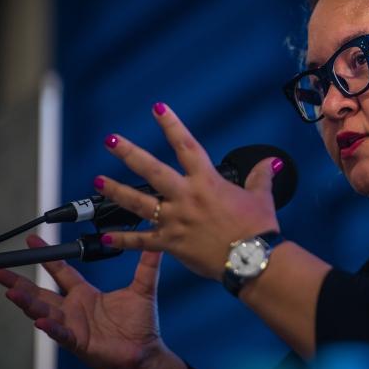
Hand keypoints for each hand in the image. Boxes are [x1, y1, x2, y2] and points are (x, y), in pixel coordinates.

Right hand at [0, 234, 186, 368]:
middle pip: (40, 292)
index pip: (61, 272)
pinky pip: (61, 334)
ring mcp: (73, 326)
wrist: (146, 353)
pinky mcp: (79, 342)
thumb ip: (147, 265)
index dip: (48, 257)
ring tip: (11, 292)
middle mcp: (74, 309)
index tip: (33, 241)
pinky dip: (51, 328)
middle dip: (19, 282)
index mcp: (86, 294)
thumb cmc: (141, 325)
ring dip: (27, 303)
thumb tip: (155, 242)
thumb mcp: (143, 288)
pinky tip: (40, 321)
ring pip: (44, 312)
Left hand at [95, 103, 281, 280]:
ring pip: (138, 202)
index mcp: (207, 182)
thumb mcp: (262, 197)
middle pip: (151, 170)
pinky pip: (141, 242)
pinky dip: (123, 241)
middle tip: (110, 141)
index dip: (171, 125)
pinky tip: (106, 237)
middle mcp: (186, 197)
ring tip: (98, 181)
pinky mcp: (171, 244)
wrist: (252, 260)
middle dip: (129, 153)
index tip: (158, 109)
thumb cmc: (258, 229)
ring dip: (116, 191)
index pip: (186, 145)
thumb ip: (261, 177)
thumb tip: (270, 163)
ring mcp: (176, 221)